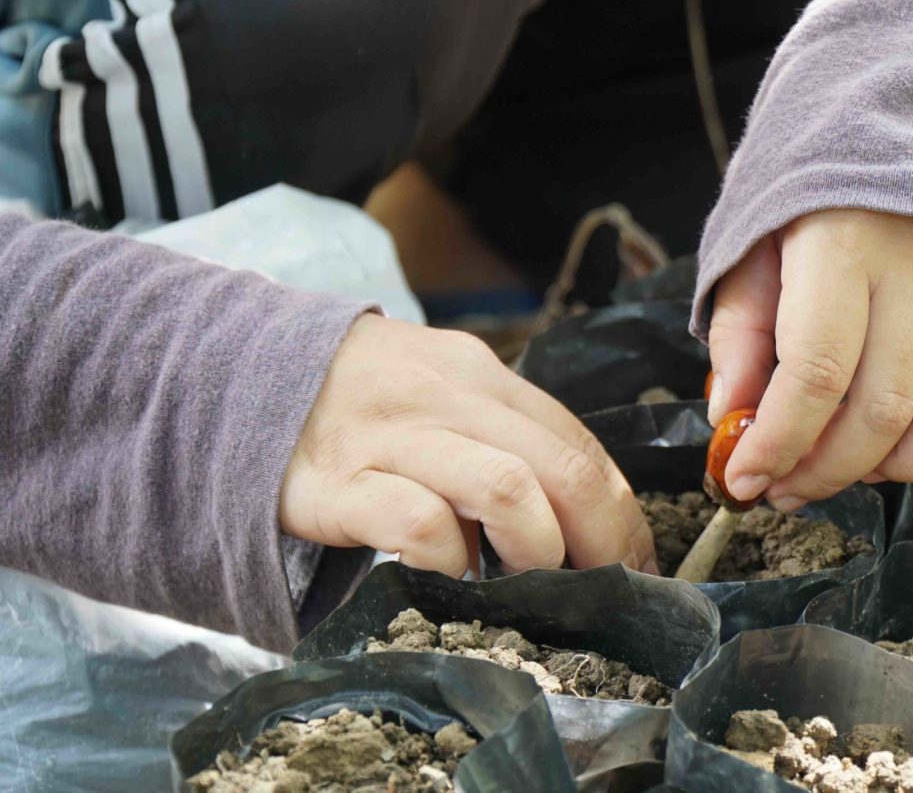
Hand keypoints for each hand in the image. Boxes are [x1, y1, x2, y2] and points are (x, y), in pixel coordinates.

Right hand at [280, 314, 655, 575]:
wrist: (226, 376)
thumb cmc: (357, 405)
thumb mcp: (438, 395)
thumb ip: (501, 433)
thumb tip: (581, 509)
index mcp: (480, 374)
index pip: (577, 440)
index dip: (620, 509)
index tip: (637, 560)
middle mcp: (444, 396)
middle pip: (560, 466)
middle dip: (604, 538)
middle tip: (610, 587)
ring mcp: (390, 437)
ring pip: (506, 488)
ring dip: (537, 547)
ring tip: (528, 578)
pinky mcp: (336, 484)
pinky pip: (419, 523)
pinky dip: (450, 558)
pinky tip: (446, 572)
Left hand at [706, 209, 912, 509]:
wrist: (908, 103)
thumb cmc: (818, 188)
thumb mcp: (754, 242)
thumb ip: (741, 331)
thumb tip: (731, 418)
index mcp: (843, 243)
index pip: (816, 376)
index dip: (778, 444)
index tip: (748, 481)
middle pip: (883, 408)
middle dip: (828, 470)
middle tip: (792, 487)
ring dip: (908, 464)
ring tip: (863, 465)